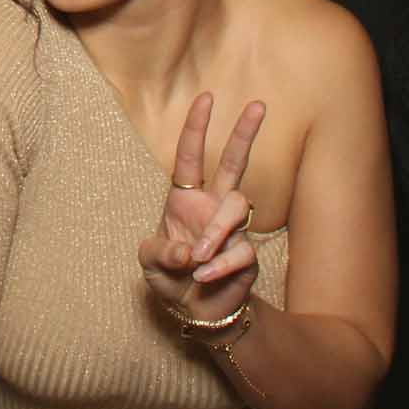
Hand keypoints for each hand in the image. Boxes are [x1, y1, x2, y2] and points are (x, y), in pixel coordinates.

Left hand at [139, 91, 265, 322]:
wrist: (194, 311)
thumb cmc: (170, 278)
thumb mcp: (151, 262)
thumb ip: (160, 254)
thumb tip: (185, 251)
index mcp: (185, 199)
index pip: (191, 156)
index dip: (197, 128)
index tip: (206, 97)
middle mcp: (212, 207)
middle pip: (234, 163)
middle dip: (245, 133)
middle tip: (258, 104)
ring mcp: (233, 229)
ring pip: (237, 209)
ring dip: (216, 233)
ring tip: (197, 260)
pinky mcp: (248, 254)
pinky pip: (240, 251)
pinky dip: (219, 266)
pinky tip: (205, 276)